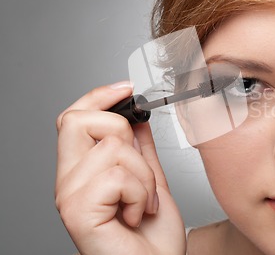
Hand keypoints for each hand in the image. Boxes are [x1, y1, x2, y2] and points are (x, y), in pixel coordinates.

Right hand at [55, 82, 185, 254]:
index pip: (74, 118)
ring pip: (111, 147)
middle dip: (122, 135)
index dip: (98, 96)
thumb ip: (141, 149)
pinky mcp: (77, 212)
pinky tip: (138, 214)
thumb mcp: (151, 181)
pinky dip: (141, 193)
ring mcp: (70, 196)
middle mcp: (69, 181)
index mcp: (83, 172)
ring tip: (144, 201)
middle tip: (138, 170)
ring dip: (144, 175)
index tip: (127, 88)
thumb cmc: (152, 239)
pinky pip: (117, 174)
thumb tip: (137, 116)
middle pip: (79, 120)